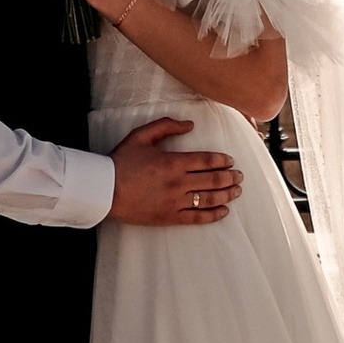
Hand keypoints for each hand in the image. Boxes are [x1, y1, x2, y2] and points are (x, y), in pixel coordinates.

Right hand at [111, 115, 242, 228]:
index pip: (207, 160)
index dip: (223, 160)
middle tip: (240, 175)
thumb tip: (190, 125)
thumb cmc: (121, 161)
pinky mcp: (169, 217)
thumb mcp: (141, 136)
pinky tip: (223, 211)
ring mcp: (174, 202)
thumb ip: (166, 125)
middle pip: (213, 180)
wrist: (104, 190)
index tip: (230, 160)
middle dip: (230, 177)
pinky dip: (213, 215)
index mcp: (173, 162)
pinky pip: (196, 218)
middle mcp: (178, 183)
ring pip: (209, 199)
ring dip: (226, 195)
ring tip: (236, 191)